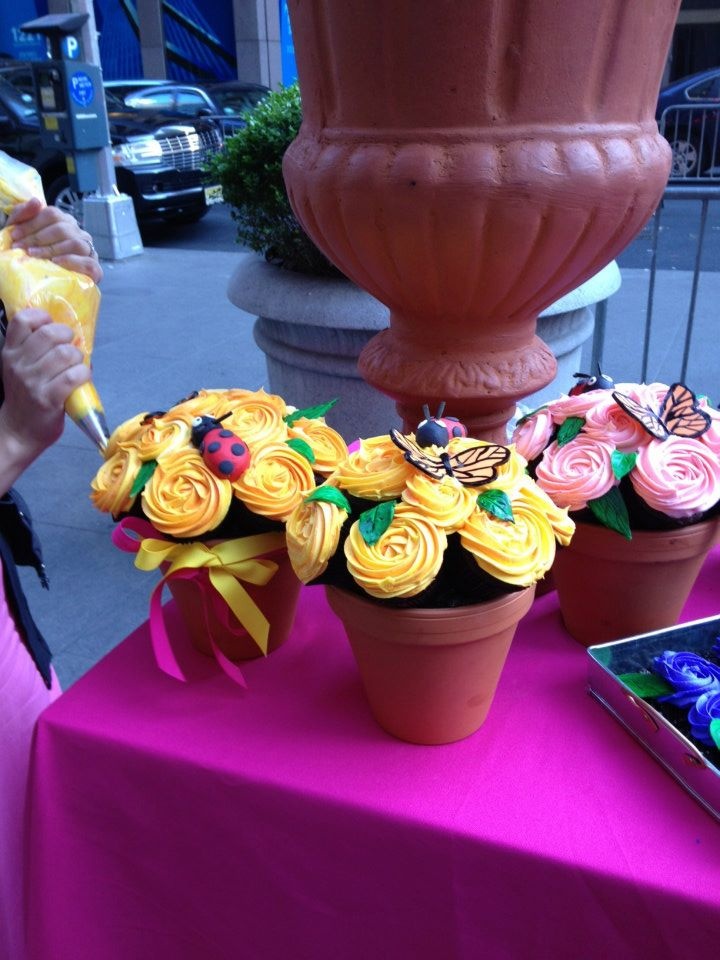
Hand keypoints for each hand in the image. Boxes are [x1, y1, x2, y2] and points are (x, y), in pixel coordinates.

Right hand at [0, 308, 89, 475]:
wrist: (19, 432)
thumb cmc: (26, 397)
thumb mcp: (20, 369)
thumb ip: (35, 351)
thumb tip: (68, 335)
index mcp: (10, 353)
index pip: (22, 320)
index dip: (43, 318)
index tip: (52, 326)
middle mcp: (19, 365)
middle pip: (49, 334)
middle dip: (68, 336)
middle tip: (71, 348)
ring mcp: (32, 382)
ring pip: (65, 354)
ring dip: (78, 358)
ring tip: (77, 366)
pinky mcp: (48, 399)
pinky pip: (73, 376)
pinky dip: (84, 374)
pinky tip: (82, 378)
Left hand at [7, 197, 103, 283]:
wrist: (43, 282)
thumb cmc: (32, 254)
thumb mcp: (22, 232)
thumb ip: (24, 214)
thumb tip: (36, 201)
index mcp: (64, 222)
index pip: (52, 214)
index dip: (32, 223)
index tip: (15, 235)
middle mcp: (78, 234)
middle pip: (63, 228)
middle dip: (38, 238)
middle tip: (21, 248)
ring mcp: (88, 251)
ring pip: (76, 243)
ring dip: (52, 249)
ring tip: (35, 255)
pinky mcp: (94, 270)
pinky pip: (88, 263)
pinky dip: (71, 262)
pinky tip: (56, 263)